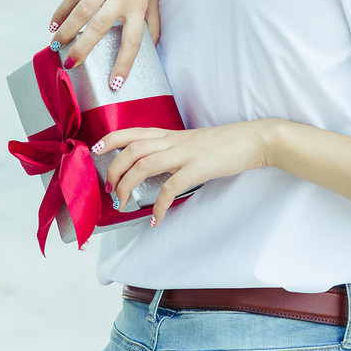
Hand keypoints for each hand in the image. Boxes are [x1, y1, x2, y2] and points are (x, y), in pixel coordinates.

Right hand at [48, 0, 162, 84]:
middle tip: (71, 66)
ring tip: (57, 48)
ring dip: (68, 32)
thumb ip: (152, 19)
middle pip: (101, 27)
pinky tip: (53, 25)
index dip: (125, 64)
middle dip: (85, 49)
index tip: (115, 85)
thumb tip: (154, 45)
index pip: (134, 40)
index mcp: (140, 4)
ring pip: (83, 12)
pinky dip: (61, 11)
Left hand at [97, 122, 272, 224]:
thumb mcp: (195, 142)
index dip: (112, 139)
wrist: (254, 139)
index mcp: (172, 134)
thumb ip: (175, 150)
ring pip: (144, 165)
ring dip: (127, 186)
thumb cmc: (226, 143)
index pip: (134, 131)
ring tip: (123, 204)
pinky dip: (159, 205)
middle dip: (114, 170)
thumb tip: (159, 167)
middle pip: (132, 150)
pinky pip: (171, 187)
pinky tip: (156, 219)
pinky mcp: (198, 168)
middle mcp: (174, 141)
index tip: (97, 149)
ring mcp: (185, 153)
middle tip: (111, 190)